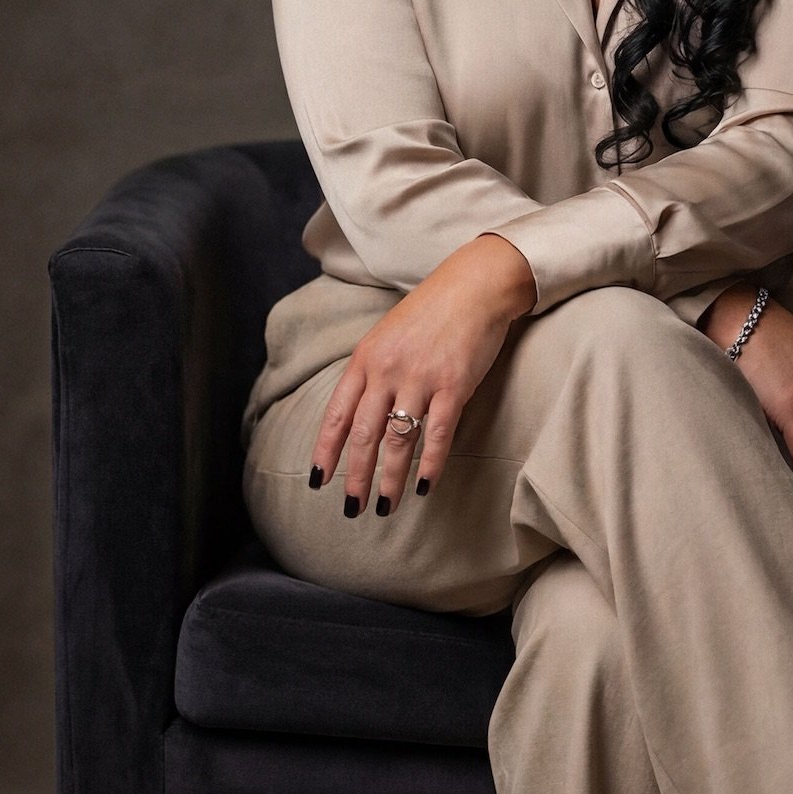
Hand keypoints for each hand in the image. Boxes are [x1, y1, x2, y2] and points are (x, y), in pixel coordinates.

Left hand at [308, 233, 534, 514]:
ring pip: (397, 440)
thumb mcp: (388, 337)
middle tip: (352, 508)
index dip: (326, 450)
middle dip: (355, 476)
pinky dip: (429, 464)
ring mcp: (420, 378)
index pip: (338, 414)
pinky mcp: (454, 384)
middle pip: (364, 434)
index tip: (318, 480)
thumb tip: (360, 414)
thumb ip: (372, 372)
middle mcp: (386, 370)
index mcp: (365, 359)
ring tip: (385, 506)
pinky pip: (438, 433)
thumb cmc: (432, 312)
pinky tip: (425, 486)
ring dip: (389, 479)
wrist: (474, 286)